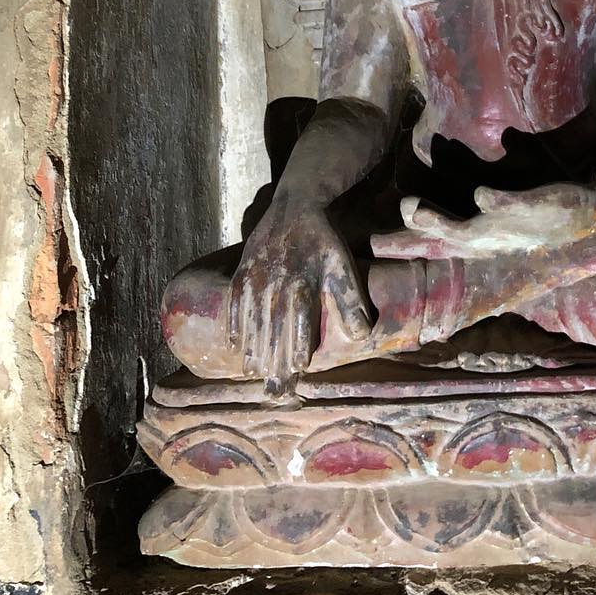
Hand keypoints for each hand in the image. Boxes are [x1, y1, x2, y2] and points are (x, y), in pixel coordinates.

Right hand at [227, 197, 369, 391]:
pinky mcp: (242, 272)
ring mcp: (255, 277)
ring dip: (253, 349)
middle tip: (274, 389)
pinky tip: (234, 347)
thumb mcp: (342, 263)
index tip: (298, 369)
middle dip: (274, 359)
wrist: (295, 206)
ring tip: (255, 374)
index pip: (300, 321)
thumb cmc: (323, 240)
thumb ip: (349, 298)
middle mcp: (276, 281)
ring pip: (253, 320)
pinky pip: (234, 304)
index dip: (298, 345)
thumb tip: (362, 335)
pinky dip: (234, 326)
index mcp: (303, 281)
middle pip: (274, 327)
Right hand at [372, 181, 595, 260]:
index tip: (371, 246)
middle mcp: (489, 239)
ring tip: (410, 206)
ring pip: (465, 230)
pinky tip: (478, 194)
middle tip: (375, 230)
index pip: (435, 246)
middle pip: (440, 241)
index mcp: (482, 239)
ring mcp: (506, 228)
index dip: (404, 247)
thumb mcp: (512, 215)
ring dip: (438, 223)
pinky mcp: (527, 208)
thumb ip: (486, 203)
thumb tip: (471, 193)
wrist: (593, 214)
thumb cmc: (547, 217)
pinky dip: (492, 201)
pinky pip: (505, 204)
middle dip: (410, 235)